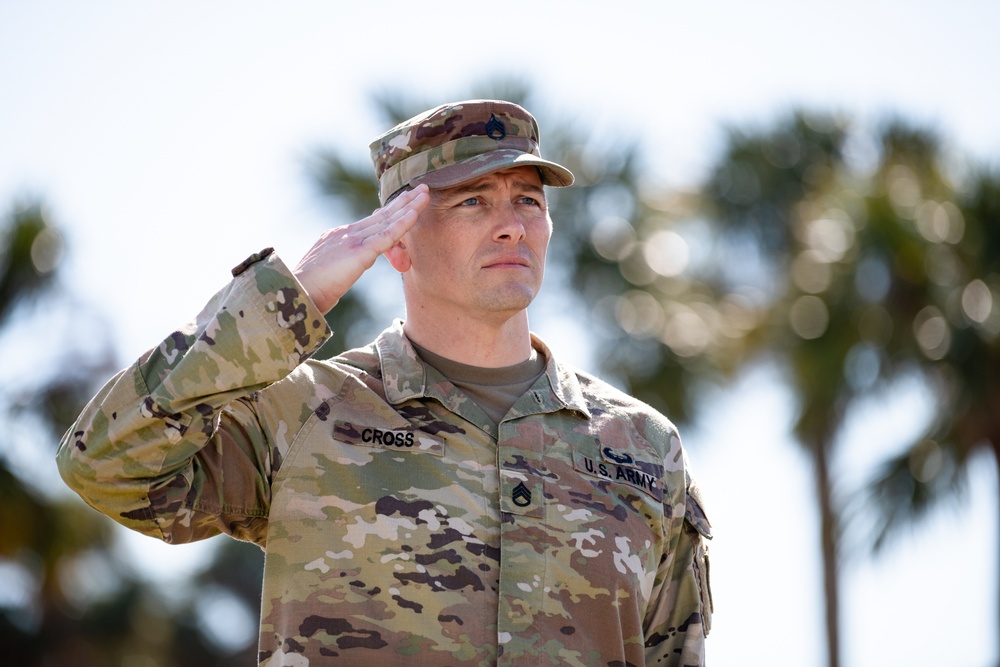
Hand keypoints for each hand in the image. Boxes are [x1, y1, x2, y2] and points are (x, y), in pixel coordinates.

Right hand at [293, 185, 428, 313]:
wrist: (295, 292)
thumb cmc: (308, 290)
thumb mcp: (327, 272)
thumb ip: (340, 266)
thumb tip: (345, 270)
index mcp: (336, 237)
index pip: (369, 224)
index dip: (389, 213)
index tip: (403, 203)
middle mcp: (345, 233)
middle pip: (381, 215)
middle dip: (402, 202)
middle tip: (421, 189)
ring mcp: (352, 240)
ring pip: (387, 220)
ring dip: (409, 206)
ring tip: (426, 194)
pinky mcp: (359, 252)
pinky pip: (387, 235)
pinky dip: (403, 223)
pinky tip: (416, 214)